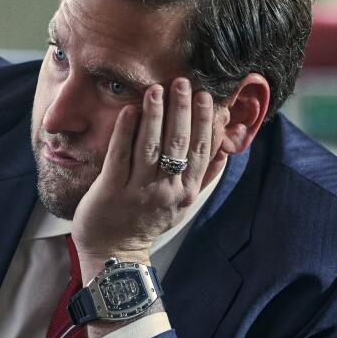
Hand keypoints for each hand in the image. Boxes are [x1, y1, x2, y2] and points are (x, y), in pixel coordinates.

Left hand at [70, 77, 220, 270]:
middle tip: (183, 82)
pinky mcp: (111, 191)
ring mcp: (138, 191)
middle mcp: (166, 191)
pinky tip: (129, 110)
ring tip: (156, 89)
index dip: (205, 121)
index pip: (200, 150)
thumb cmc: (148, 223)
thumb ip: (203, 178)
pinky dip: (126, 130)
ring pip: (151, 146)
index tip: (207, 96)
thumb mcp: (182, 204)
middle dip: (182, 110)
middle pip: (178, 144)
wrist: (115, 254)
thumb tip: (225, 151)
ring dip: (155, 114)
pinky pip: (120, 155)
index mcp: (185, 192)